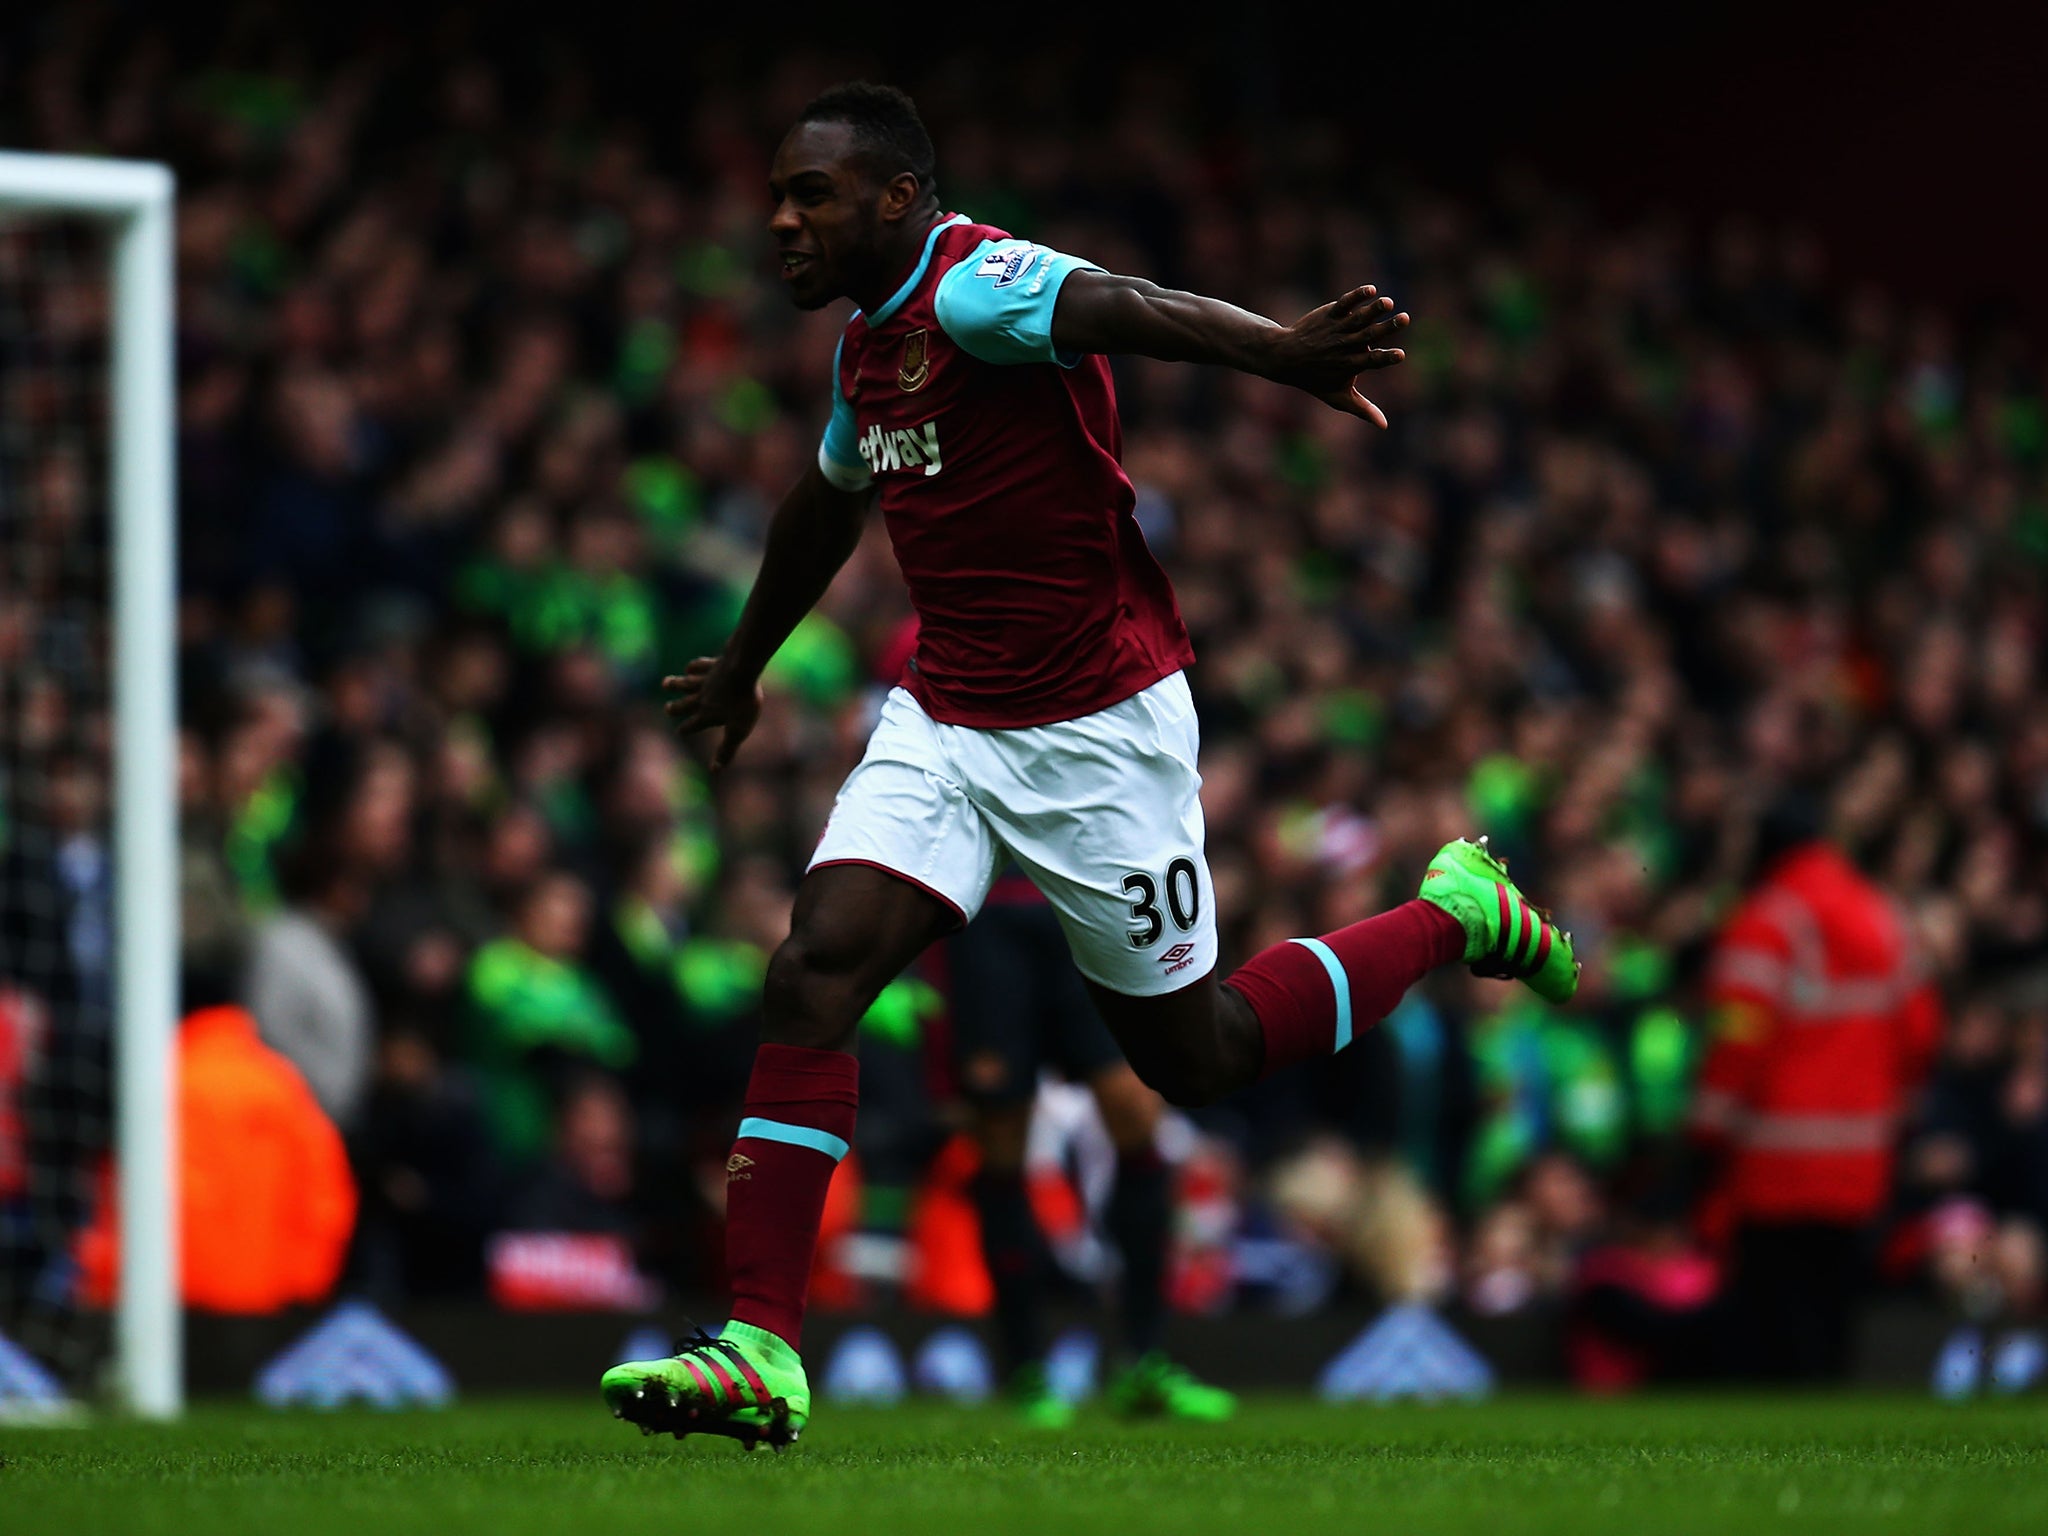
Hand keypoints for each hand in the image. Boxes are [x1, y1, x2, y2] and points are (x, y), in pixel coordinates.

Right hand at [662, 655, 762, 770]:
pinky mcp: (713, 664)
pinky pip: (699, 666)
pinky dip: (693, 668)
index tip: (680, 731)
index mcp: (707, 714)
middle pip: (685, 704)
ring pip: (687, 684)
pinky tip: (690, 668)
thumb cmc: (742, 702)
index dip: (686, 729)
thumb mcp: (738, 730)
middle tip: (667, 708)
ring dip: (676, 684)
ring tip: (666, 684)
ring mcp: (706, 680)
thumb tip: (714, 771)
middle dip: (676, 707)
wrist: (742, 670)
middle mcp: (702, 698)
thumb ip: (726, 751)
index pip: (692, 725)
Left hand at [1261, 286, 1409, 425]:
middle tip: (1405, 318)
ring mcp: (1336, 329)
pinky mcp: (1329, 314)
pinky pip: (1344, 303)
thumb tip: (1385, 426)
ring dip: (1373, 309)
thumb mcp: (1336, 396)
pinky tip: (1371, 290)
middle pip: (1368, 336)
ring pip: (1357, 318)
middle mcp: (1344, 345)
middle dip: (1386, 328)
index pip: (1371, 361)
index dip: (1385, 358)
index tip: (1401, 355)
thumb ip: (1362, 409)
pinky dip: (1356, 296)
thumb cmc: (1314, 379)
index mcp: (1349, 364)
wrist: (1284, 356)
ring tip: (1388, 302)